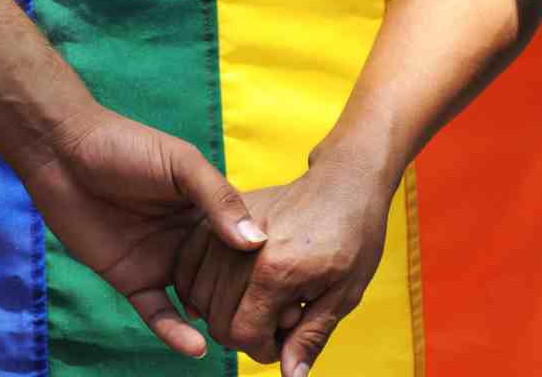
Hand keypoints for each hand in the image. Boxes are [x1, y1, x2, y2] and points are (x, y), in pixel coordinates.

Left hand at [20, 104, 266, 358]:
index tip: (297, 290)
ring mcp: (161, 262)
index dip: (268, 266)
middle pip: (225, 279)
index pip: (245, 244)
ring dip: (216, 322)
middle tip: (280, 331)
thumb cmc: (127, 146)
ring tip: (244, 346)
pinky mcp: (131, 279)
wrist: (64, 153)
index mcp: (207, 210)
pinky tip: (197, 347)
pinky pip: (156, 312)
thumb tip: (256, 243)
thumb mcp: (182, 164)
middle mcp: (189, 241)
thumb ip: (219, 199)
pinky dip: (174, 332)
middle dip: (248, 304)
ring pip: (196, 301)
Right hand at [174, 145, 398, 374]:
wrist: (344, 183)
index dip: (261, 350)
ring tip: (256, 302)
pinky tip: (223, 287)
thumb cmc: (353, 236)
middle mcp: (243, 251)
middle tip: (273, 324)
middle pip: (216, 319)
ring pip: (197, 293)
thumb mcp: (344, 293)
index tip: (282, 342)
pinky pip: (188, 261)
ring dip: (220, 310)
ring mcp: (227, 230)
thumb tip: (290, 376)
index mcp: (276, 271)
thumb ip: (311, 335)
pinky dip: (196, 283)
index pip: (242, 334)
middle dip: (242, 335)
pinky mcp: (221, 218)